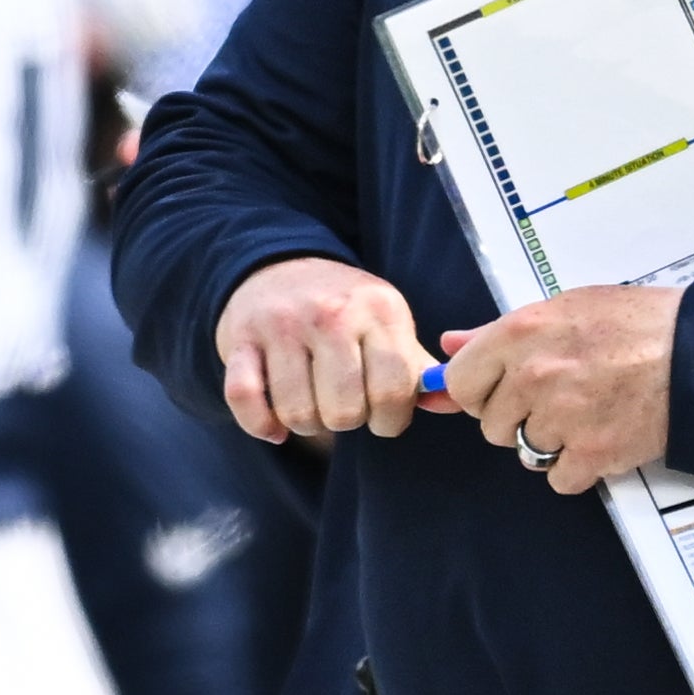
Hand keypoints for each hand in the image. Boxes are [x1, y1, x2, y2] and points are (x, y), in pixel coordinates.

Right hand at [216, 256, 442, 443]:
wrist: (278, 267)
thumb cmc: (344, 309)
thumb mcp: (388, 323)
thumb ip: (419, 366)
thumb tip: (453, 402)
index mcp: (380, 310)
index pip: (395, 389)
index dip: (391, 420)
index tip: (383, 417)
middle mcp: (332, 314)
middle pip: (344, 409)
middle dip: (346, 422)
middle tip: (344, 407)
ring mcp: (283, 325)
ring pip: (297, 412)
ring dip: (306, 424)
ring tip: (313, 406)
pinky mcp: (240, 338)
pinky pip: (245, 400)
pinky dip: (261, 425)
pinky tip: (275, 427)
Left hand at [438, 283, 684, 494]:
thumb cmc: (637, 322)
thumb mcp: (566, 307)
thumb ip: (499, 331)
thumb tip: (449, 346)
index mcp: (520, 333)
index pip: (461, 383)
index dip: (483, 390)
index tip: (508, 388)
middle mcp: (533, 376)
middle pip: (492, 425)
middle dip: (520, 417)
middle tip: (563, 396)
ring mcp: (561, 418)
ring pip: (525, 453)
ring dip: (552, 442)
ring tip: (589, 414)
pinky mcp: (592, 454)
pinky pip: (560, 479)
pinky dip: (580, 467)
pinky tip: (603, 438)